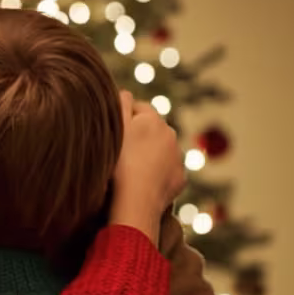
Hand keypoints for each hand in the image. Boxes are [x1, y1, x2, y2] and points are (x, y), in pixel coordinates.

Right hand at [108, 91, 184, 233]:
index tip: (113, 131)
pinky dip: (157, 173)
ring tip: (131, 168)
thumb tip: (126, 93)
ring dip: (150, 154)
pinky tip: (143, 182)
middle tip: (120, 151)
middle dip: (140, 136)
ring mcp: (178, 158)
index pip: (139, 108)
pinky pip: (167, 171)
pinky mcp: (180, 179)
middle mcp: (171, 135)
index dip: (124, 117)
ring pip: (161, 150)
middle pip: (152, 130)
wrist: (136, 200)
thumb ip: (120, 103)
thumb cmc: (120, 162)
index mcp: (154, 120)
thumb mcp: (114, 127)